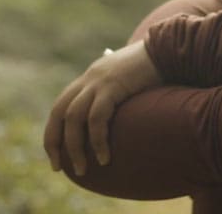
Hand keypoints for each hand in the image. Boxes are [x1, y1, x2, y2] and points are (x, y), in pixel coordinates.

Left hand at [44, 41, 161, 175]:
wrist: (167, 50)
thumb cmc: (152, 68)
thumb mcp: (127, 81)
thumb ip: (116, 93)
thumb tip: (117, 115)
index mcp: (90, 79)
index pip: (60, 107)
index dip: (54, 132)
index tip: (56, 157)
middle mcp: (89, 79)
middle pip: (59, 112)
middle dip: (54, 141)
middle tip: (59, 168)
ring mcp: (99, 82)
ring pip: (73, 117)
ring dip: (75, 147)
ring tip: (83, 170)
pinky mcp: (113, 87)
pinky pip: (97, 118)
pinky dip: (97, 140)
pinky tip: (104, 158)